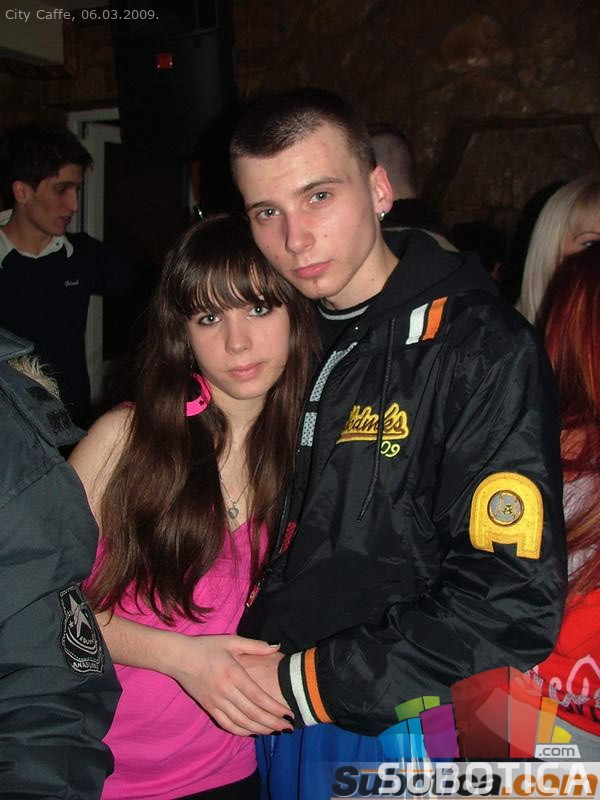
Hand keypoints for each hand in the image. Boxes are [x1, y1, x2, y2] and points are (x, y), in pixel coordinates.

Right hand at [167, 634, 292, 736]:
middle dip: (273, 723)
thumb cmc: (206, 647)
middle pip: (252, 713)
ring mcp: (215, 702)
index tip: (289, 713)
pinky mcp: (209, 708)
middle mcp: (225, 691)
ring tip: (276, 732)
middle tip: (289, 727)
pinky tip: (253, 732)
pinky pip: (227, 724)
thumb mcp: (231, 641)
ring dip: (260, 729)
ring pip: (241, 722)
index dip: (275, 708)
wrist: (178, 657)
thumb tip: (277, 646)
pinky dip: (242, 731)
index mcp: (232, 673)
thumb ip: (255, 645)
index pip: (258, 696)